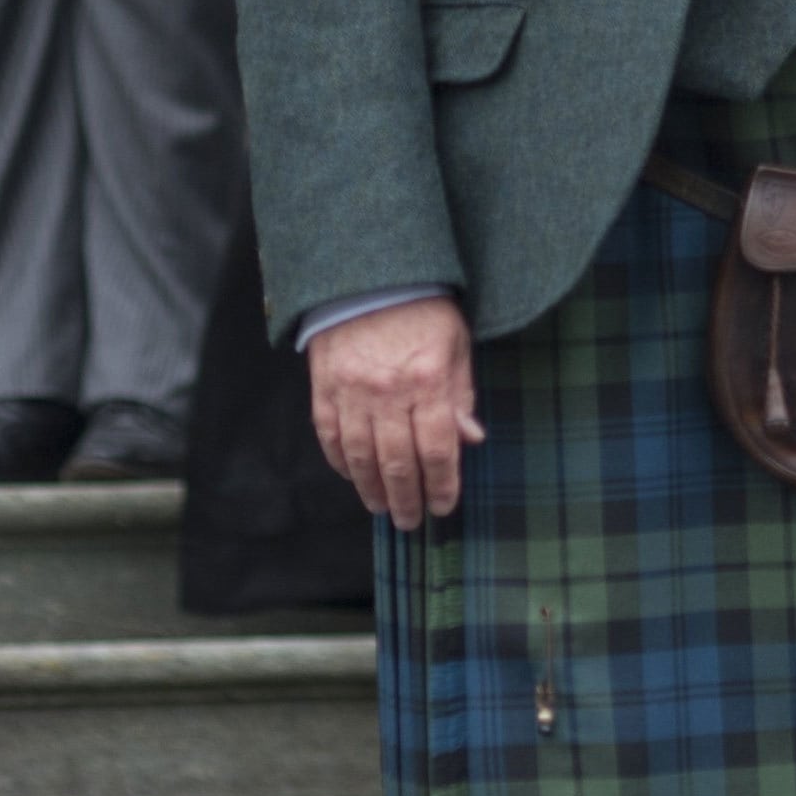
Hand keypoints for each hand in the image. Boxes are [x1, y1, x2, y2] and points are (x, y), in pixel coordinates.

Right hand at [305, 295, 485, 530]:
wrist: (369, 274)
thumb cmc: (422, 309)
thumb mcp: (456, 345)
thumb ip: (461, 394)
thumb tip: (471, 439)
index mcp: (428, 381)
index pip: (437, 449)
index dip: (441, 485)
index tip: (443, 506)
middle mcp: (388, 392)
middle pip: (397, 462)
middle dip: (406, 498)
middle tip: (410, 521)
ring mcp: (351, 391)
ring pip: (360, 456)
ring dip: (371, 489)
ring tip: (382, 507)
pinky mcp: (324, 387)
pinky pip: (329, 436)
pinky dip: (341, 462)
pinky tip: (352, 476)